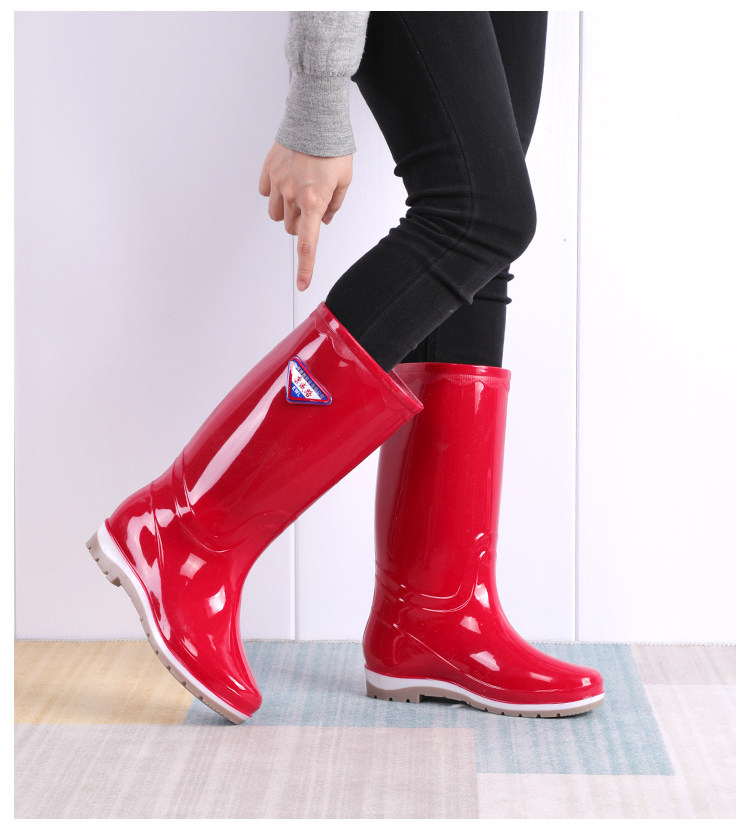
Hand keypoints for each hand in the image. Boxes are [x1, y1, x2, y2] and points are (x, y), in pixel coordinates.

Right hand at [258, 142, 352, 290]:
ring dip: (286, 212)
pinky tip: (285, 179)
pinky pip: (265, 193)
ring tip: (297, 192)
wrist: (315, 117)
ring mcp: (277, 183)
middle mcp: (293, 196)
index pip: (308, 244)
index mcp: (315, 202)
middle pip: (291, 228)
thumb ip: (335, 205)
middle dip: (301, 224)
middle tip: (311, 206)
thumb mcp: (345, 180)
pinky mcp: (267, 170)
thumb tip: (325, 220)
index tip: (303, 285)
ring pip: (275, 214)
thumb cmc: (334, 148)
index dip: (305, 267)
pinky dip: (273, 193)